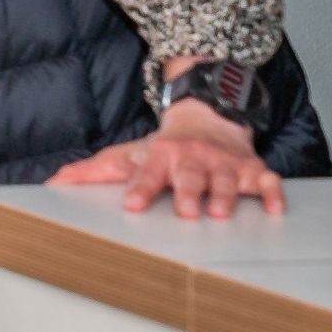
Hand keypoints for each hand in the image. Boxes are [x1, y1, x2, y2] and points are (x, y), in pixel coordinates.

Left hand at [48, 102, 285, 220]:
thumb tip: (56, 182)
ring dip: (225, 195)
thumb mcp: (128, 155)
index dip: (139, 188)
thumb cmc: (164, 148)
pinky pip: (266, 180)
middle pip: (190, 176)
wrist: (207, 117)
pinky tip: (275, 208)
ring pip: (225, 180)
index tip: (131, 205)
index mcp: (160, 157)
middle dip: (188, 192)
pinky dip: (273, 193)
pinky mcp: (251, 168)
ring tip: (221, 214)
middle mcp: (192, 159)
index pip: (147, 174)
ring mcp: (223, 164)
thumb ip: (95, 172)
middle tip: (186, 211)